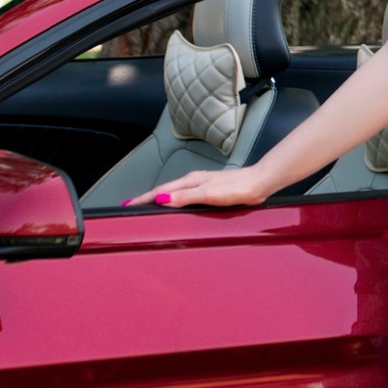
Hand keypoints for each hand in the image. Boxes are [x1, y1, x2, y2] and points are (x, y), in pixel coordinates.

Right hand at [126, 166, 274, 209]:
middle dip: (146, 198)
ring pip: (174, 192)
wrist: (259, 183)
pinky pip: (184, 196)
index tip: (128, 204)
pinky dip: (174, 200)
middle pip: (164, 191)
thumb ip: (185, 197)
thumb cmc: (238, 187)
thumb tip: (162, 200)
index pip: (160, 191)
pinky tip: (176, 204)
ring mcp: (201, 185)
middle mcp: (194, 181)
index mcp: (190, 181)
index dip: (143, 198)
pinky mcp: (210, 190)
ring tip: (147, 205)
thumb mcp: (208, 194)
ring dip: (159, 198)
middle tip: (132, 205)